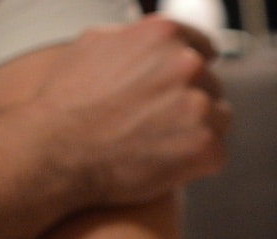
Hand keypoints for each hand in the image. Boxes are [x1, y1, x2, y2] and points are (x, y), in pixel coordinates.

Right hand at [28, 14, 231, 205]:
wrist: (56, 151)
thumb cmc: (67, 100)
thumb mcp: (94, 44)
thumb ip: (135, 37)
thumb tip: (155, 39)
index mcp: (166, 34)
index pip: (204, 48)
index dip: (191, 73)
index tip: (180, 90)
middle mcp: (187, 64)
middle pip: (211, 85)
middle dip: (191, 103)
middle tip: (160, 126)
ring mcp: (198, 106)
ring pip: (219, 118)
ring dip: (200, 131)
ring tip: (164, 145)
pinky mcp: (204, 147)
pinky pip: (217, 154)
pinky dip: (197, 163)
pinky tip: (168, 165)